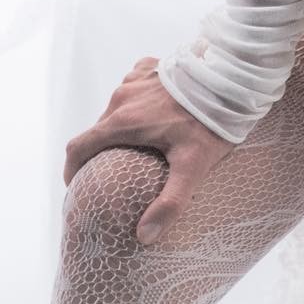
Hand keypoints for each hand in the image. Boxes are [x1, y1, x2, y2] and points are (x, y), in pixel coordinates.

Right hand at [63, 55, 235, 245]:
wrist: (232, 74)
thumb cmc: (212, 120)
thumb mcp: (193, 166)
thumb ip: (170, 202)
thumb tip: (145, 236)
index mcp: (123, 122)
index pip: (78, 148)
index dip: (71, 170)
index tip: (77, 185)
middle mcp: (123, 97)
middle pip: (98, 130)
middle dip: (100, 151)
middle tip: (116, 170)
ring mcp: (137, 78)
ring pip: (116, 108)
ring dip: (120, 126)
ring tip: (138, 143)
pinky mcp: (152, 67)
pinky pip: (134, 85)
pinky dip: (137, 100)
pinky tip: (155, 110)